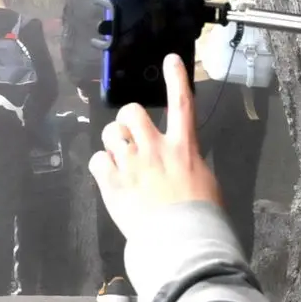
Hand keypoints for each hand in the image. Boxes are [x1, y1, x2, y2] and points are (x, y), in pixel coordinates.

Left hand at [88, 55, 221, 228]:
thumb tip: (177, 162)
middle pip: (131, 112)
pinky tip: (111, 179)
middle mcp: (155, 148)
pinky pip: (97, 159)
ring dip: (114, 144)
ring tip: (120, 162)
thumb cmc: (202, 217)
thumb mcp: (204, 182)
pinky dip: (101, 167)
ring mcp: (132, 163)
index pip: (182, 103)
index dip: (176, 78)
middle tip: (130, 138)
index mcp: (184, 147)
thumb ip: (186, 164)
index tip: (171, 59)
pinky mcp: (112, 181)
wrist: (183, 242)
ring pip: (110, 133)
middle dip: (127, 121)